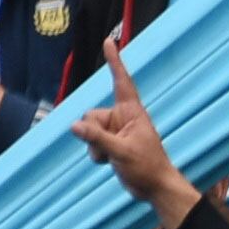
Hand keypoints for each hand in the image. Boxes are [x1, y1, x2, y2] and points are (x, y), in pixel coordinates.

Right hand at [78, 49, 205, 228]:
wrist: (154, 187)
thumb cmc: (147, 168)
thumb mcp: (121, 152)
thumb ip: (97, 138)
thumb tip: (74, 125)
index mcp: (132, 113)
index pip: (122, 82)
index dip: (115, 62)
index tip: (109, 42)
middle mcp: (123, 118)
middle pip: (91, 115)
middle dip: (93, 133)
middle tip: (111, 150)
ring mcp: (116, 131)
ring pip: (88, 131)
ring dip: (95, 147)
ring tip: (114, 158)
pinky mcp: (112, 143)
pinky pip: (91, 143)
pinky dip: (96, 154)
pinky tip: (110, 162)